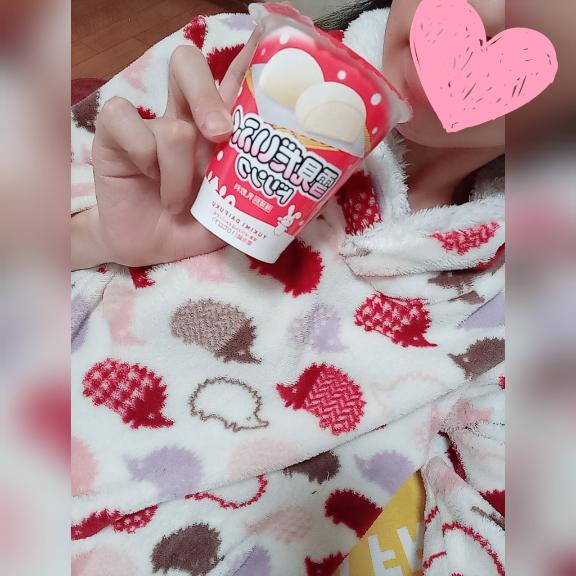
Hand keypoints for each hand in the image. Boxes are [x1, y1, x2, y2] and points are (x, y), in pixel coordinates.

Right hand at [72, 28, 259, 269]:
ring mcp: (149, 124)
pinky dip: (143, 157)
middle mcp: (184, 117)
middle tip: (220, 135)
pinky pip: (125, 122)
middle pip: (188, 64)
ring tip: (179, 203)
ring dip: (178, 171)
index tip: (267, 35)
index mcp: (217, 129)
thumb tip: (309, 200)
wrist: (149, 249)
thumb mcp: (233, 212)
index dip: (248, 56)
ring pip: (169, 121)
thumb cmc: (194, 226)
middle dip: (206, 94)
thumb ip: (258, 196)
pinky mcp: (115, 136)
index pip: (231, 80)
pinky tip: (148, 180)